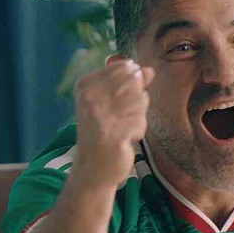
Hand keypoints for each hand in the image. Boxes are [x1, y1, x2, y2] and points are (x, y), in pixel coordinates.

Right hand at [72, 57, 153, 190]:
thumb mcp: (109, 100)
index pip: (126, 66)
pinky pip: (141, 120)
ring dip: (137, 116)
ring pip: (141, 99)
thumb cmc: (103, 130)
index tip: (114, 103)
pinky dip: (137, 130)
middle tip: (119, 117)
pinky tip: (123, 139)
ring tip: (120, 127)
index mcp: (85, 84)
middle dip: (135, 99)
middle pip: (136, 80)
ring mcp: (101, 113)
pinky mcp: (115, 131)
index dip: (130, 84)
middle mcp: (90, 95)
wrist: (93, 166)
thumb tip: (148, 70)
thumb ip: (127, 82)